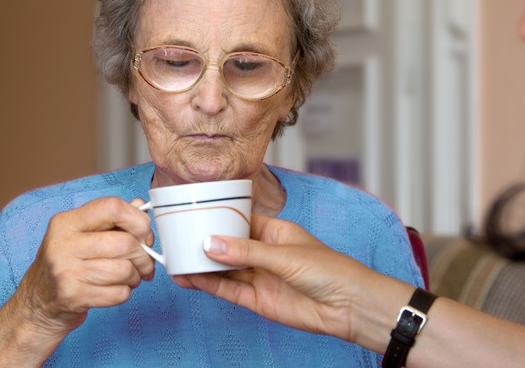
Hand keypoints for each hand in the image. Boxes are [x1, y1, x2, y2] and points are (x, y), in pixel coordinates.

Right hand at [15, 197, 155, 336]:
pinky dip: (124, 293)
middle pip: (125, 243)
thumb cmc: (66, 264)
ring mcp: (66, 271)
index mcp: (67, 222)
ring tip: (129, 277)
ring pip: (124, 270)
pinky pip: (118, 293)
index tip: (144, 233)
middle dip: (143, 256)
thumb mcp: (81, 235)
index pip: (112, 207)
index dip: (138, 220)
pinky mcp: (73, 296)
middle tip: (144, 262)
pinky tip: (115, 290)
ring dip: (135, 276)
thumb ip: (111, 219)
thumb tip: (140, 207)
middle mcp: (63, 243)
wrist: (36, 304)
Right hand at [173, 214, 379, 343]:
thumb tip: (211, 244)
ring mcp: (261, 277)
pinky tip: (192, 279)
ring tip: (176, 262)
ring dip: (202, 267)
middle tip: (177, 243)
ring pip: (225, 270)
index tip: (192, 217)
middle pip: (228, 247)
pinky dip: (210, 285)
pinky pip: (230, 290)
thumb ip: (246, 252)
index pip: (239, 222)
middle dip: (204, 246)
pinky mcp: (259, 300)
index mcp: (274, 232)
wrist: (349, 306)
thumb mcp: (284, 255)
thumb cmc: (330, 270)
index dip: (217, 220)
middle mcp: (265, 253)